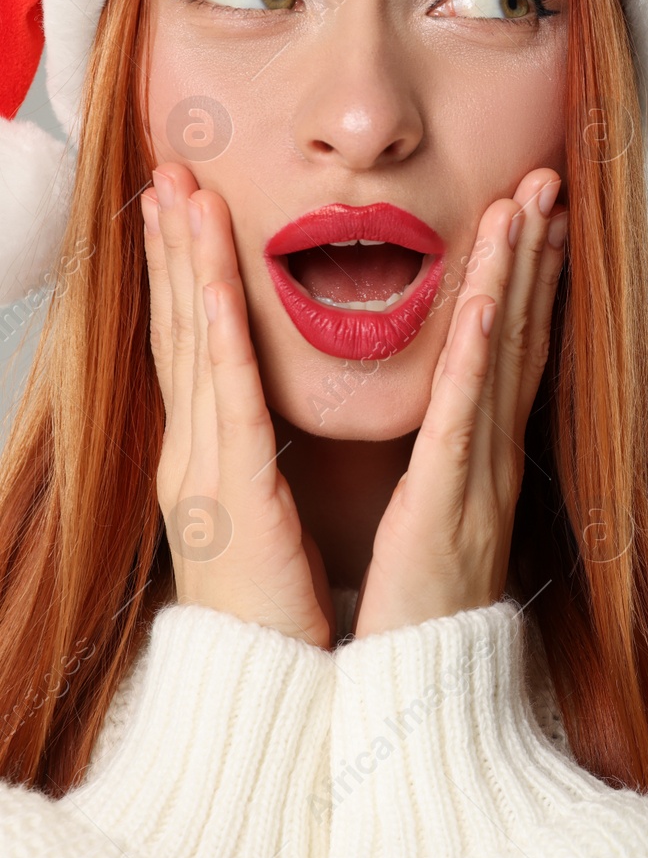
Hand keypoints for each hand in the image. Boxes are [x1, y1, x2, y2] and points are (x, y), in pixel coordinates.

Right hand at [144, 162, 333, 648]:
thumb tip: (256, 409)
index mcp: (205, 456)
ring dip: (183, 267)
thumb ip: (253, 453)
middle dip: (169, 248)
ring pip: (192, 349)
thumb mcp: (258, 510)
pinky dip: (215, 338)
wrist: (262, 685)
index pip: (190, 346)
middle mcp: (191, 453)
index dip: (180, 272)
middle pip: (177, 331)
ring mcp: (201, 473)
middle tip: (164, 172)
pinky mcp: (231, 498)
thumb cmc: (272, 604)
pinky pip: (226, 403)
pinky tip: (208, 283)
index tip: (180, 206)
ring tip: (178, 195)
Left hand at [352, 167, 567, 636]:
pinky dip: (482, 347)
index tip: (536, 214)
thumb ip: (448, 462)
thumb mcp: (439, 519)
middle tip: (548, 178)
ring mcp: (480, 474)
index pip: (513, 349)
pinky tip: (492, 292)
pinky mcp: (450, 501)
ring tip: (528, 203)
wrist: (422, 693)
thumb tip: (447, 420)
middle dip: (536, 252)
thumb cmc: (419, 612)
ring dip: (518, 274)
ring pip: (503, 355)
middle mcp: (495, 454)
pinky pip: (465, 411)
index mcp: (484, 455)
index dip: (531, 277)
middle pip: (523, 334)